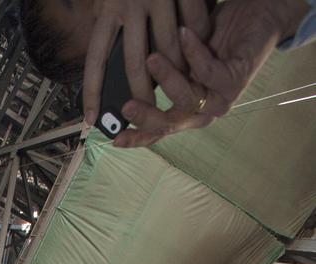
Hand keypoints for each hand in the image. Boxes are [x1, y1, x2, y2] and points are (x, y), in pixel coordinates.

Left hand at [83, 0, 211, 125]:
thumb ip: (110, 25)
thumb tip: (107, 66)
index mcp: (108, 9)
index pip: (95, 59)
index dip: (92, 91)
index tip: (91, 120)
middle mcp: (130, 4)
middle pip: (135, 63)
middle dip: (142, 95)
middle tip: (147, 111)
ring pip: (169, 48)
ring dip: (176, 72)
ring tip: (179, 86)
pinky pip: (195, 22)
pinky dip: (199, 39)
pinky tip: (200, 50)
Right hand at [113, 0, 306, 147]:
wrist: (255, 16)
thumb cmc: (214, 36)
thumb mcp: (180, 57)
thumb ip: (160, 72)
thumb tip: (127, 76)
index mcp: (188, 110)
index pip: (159, 130)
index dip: (138, 138)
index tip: (114, 139)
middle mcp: (203, 110)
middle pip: (170, 124)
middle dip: (147, 117)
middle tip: (126, 107)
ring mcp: (221, 99)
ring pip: (187, 99)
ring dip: (168, 79)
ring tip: (151, 59)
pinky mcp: (235, 80)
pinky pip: (208, 72)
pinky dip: (193, 53)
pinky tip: (182, 35)